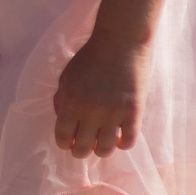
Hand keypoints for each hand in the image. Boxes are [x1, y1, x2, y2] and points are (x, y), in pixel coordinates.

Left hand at [54, 34, 144, 157]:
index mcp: (70, 104)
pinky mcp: (133, 112)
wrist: (120, 43)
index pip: (63, 137)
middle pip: (83, 148)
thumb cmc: (90, 58)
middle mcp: (90, 113)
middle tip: (84, 147)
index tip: (68, 143)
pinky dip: (123, 144)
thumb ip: (62, 100)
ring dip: (102, 151)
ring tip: (101, 144)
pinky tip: (120, 137)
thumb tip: (62, 120)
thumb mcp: (66, 77)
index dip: (64, 144)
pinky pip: (129, 141)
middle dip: (81, 151)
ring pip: (106, 150)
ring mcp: (113, 114)